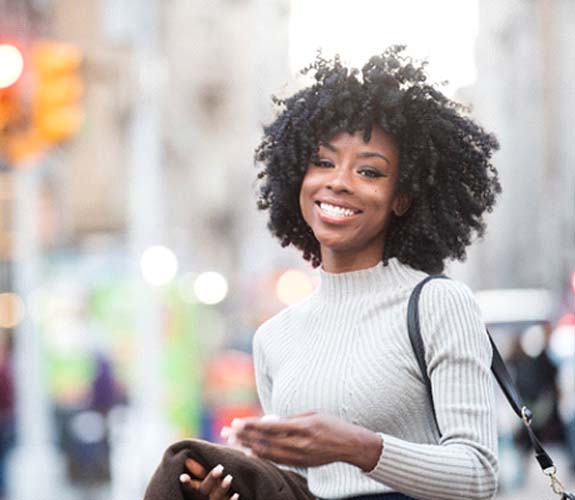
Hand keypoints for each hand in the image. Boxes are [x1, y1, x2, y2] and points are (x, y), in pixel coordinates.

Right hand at [179, 458, 238, 499]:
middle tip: (220, 468)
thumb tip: (188, 457)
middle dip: (211, 479)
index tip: (183, 476)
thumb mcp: (201, 482)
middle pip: (204, 490)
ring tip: (229, 478)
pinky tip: (236, 494)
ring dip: (222, 488)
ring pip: (216, 498)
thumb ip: (198, 471)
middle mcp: (203, 498)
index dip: (187, 482)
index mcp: (196, 492)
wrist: (215, 499)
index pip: (190, 487)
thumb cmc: (208, 490)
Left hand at [231, 412, 381, 470]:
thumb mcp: (311, 414)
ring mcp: (300, 456)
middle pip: (266, 441)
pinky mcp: (301, 464)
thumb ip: (290, 419)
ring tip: (234, 442)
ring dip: (249, 447)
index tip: (237, 422)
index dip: (251, 425)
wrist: (350, 445)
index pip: (270, 427)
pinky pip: (278, 461)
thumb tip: (269, 420)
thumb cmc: (331, 424)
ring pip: (269, 453)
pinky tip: (251, 453)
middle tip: (227, 432)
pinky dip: (263, 457)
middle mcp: (300, 443)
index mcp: (303, 427)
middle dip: (244, 436)